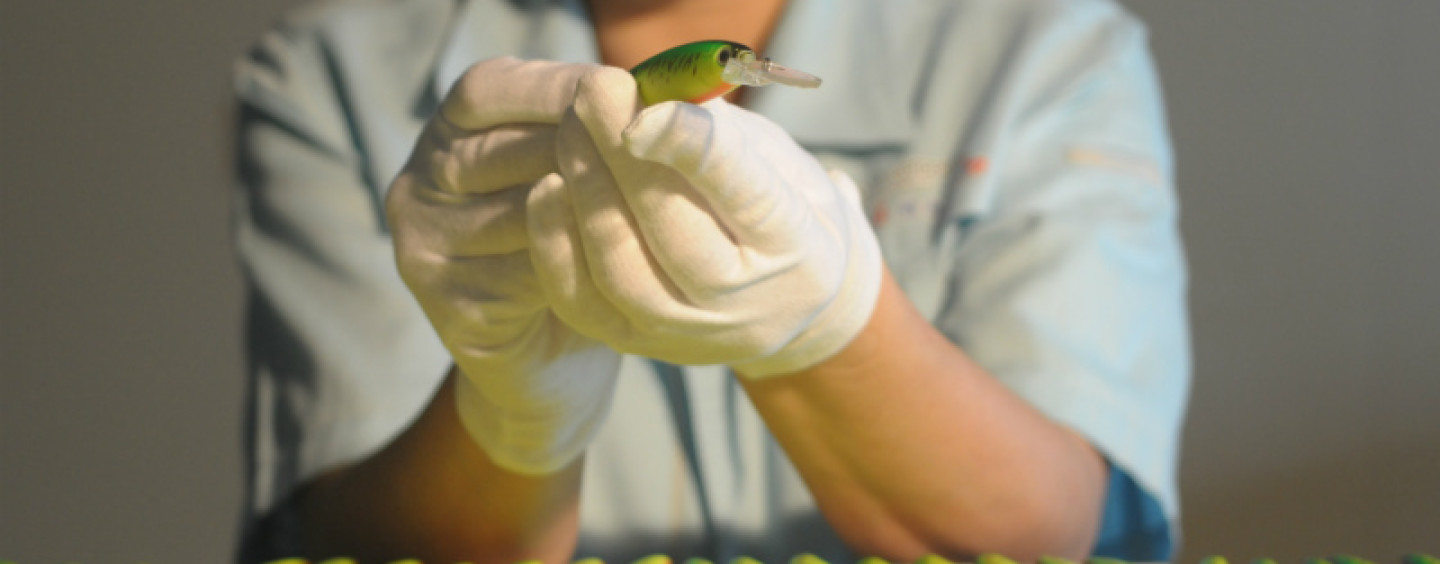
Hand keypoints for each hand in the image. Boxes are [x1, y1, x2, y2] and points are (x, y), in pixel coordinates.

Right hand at [386, 58, 620, 474]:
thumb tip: (651, 90)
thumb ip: (595, 128)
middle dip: (583, 148)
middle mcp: (419, 184)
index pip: (485, 90)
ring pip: (519, 213)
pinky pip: (524, 274)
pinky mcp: (446, 306)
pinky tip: (618, 266)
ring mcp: (423, 247)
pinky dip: (577, 266)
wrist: (557, 357)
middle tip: (652, 151)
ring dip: (588, 210)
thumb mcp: (584, 171)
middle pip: (502, 151)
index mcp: (448, 133)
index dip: (553, 87)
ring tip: (648, 211)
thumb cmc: (581, 242)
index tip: (622, 91)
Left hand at [528, 68, 882, 377]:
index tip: (645, 107)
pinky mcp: (636, 343)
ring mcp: (688, 332)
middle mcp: (745, 302)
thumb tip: (648, 97)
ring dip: (586, 190)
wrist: (784, 303)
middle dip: (622, 156)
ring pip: (621, 271)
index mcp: (796, 245)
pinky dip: (554, 240)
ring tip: (571, 128)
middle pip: (673, 233)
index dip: (689, 147)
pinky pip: (579, 299)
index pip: (742, 193)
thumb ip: (720, 132)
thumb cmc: (775, 202)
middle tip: (594, 91)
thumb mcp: (773, 157)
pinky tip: (548, 185)